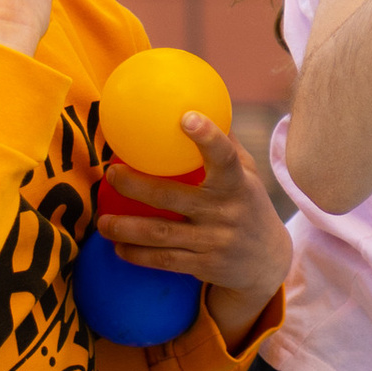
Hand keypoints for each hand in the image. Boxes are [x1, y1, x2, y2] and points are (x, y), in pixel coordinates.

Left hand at [97, 113, 290, 342]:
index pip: (224, 158)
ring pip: (160, 234)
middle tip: (111, 174)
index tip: (186, 118)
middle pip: (172, 198)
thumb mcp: (248, 176)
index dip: (207, 138)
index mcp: (237, 184)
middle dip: (136, 186)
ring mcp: (215, 241)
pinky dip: (137, 255)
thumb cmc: (250, 207)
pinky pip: (164, 260)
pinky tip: (118, 247)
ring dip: (125, 228)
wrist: (268, 263)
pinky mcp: (205, 266)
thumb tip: (201, 104)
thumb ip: (226, 146)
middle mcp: (226, 212)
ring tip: (102, 222)